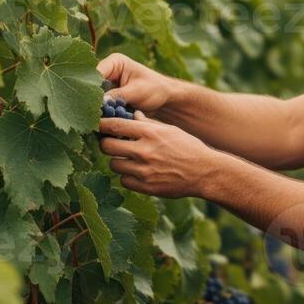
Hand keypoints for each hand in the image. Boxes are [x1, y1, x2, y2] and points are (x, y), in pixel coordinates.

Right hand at [95, 52, 175, 114]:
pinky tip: (95, 121)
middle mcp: (107, 71)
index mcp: (114, 62)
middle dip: (89, 98)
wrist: (164, 99)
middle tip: (87, 112)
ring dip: (92, 107)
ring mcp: (106, 84)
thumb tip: (100, 103)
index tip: (87, 101)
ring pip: (92, 95)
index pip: (95, 72)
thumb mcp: (137, 91)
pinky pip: (98, 104)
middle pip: (90, 84)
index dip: (88, 86)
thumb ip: (119, 96)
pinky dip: (98, 112)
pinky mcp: (107, 97)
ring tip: (91, 118)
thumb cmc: (155, 89)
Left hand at [98, 109, 219, 198]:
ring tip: (129, 159)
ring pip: (114, 165)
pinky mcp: (146, 187)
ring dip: (118, 161)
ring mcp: (144, 171)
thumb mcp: (170, 130)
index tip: (97, 125)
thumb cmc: (188, 147)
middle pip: (107, 146)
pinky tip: (138, 173)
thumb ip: (148, 124)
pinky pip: (124, 181)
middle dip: (107, 144)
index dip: (101, 124)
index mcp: (150, 133)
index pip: (114, 125)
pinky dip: (128, 177)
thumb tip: (131, 115)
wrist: (205, 172)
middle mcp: (144, 151)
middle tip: (112, 144)